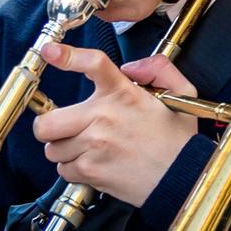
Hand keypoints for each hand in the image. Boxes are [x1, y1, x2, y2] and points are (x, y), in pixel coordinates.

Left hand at [33, 45, 198, 207]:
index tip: (50, 51)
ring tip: (87, 149)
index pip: (93, 64)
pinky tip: (94, 164)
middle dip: (49, 126)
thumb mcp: (180, 95)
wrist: (184, 178)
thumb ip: (159, 69)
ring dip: (65, 149)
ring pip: (52, 148)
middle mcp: (104, 117)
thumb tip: (130, 67)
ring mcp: (94, 145)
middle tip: (63, 128)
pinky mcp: (91, 171)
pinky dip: (74, 169)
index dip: (68, 56)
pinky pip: (64, 170)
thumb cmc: (177, 141)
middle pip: (47, 122)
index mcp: (123, 94)